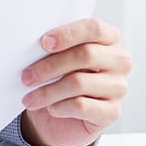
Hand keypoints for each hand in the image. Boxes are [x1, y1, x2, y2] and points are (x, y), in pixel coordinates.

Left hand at [19, 18, 130, 145]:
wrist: (61, 116)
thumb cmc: (58, 76)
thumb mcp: (55, 56)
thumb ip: (53, 45)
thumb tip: (31, 44)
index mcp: (108, 39)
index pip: (94, 28)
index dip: (68, 34)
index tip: (44, 43)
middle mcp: (119, 61)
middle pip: (86, 55)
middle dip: (50, 66)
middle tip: (26, 76)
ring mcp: (118, 87)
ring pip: (79, 83)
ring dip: (47, 91)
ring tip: (30, 97)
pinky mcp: (112, 111)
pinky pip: (81, 106)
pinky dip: (59, 107)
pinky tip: (50, 108)